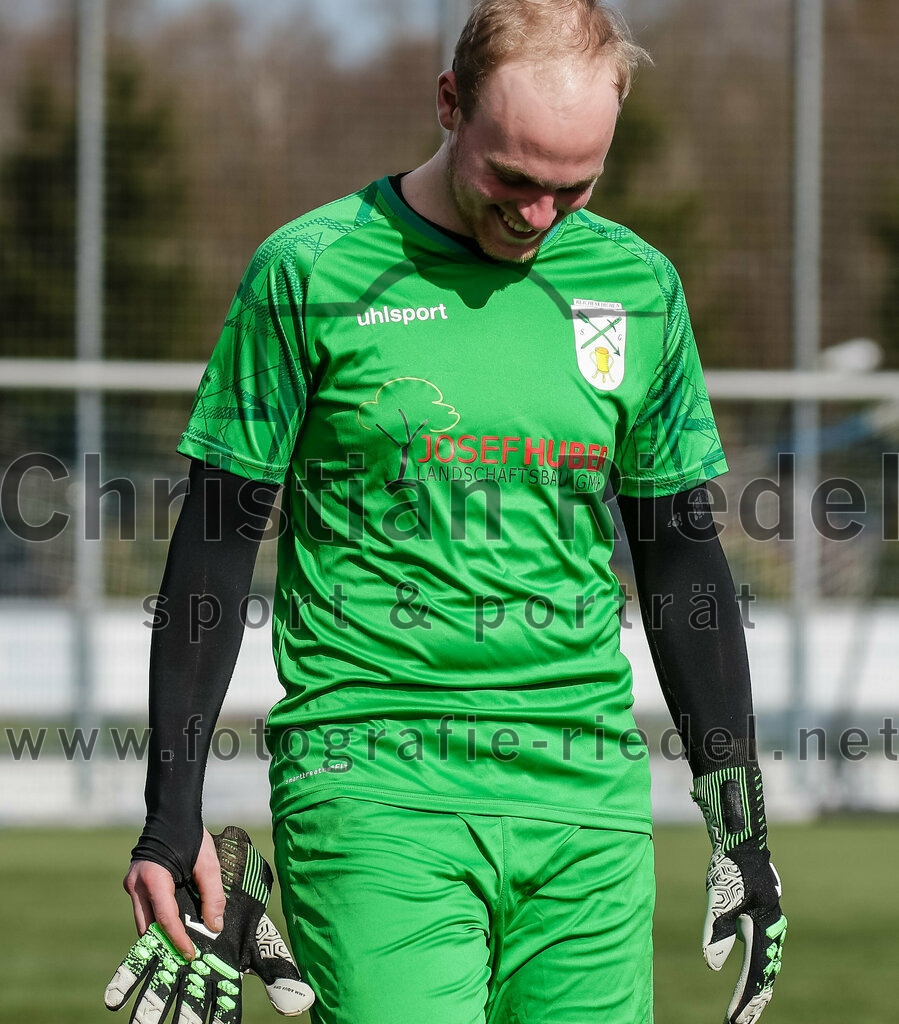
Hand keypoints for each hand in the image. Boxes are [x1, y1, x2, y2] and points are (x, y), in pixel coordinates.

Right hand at [122, 827, 224, 960]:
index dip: (178, 939)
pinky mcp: (134, 883)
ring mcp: (131, 884)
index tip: (190, 954)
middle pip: (147, 925)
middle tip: (182, 954)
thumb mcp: (208, 863)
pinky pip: (144, 908)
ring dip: (158, 932)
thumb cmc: (191, 836)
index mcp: (153, 879)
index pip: (165, 919)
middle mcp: (136, 885)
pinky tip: (172, 923)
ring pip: (142, 919)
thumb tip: (215, 926)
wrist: (171, 813)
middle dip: (163, 942)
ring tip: (179, 942)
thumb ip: (213, 895)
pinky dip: (156, 918)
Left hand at [702, 840, 786, 1023]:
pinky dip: (758, 973)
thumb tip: (712, 966)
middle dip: (752, 1003)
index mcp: (764, 929)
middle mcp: (773, 931)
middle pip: (765, 977)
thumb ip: (716, 931)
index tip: (732, 1020)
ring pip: (767, 968)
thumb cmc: (730, 869)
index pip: (754, 974)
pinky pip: (764, 955)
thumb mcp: (719, 898)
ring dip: (757, 991)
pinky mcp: (764, 920)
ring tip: (746, 1013)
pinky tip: (750, 981)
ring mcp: (771, 926)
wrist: (742, 844)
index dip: (743, 1000)